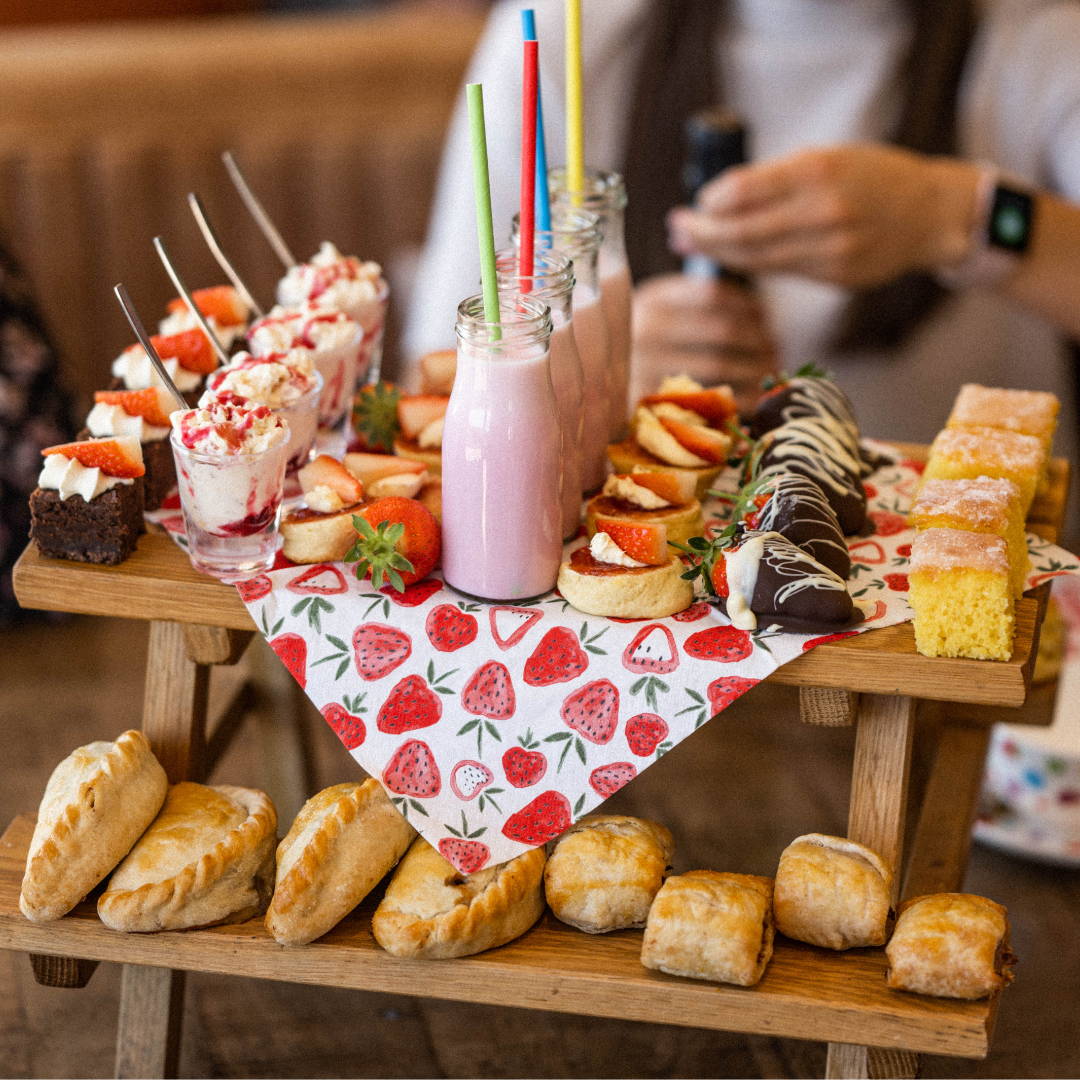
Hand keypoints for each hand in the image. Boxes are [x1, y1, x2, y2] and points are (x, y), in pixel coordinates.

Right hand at [631, 273, 778, 412]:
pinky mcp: (651, 401)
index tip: (765, 317)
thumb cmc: (646, 350)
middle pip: (722, 328)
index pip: (714, 294)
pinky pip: (708, 398)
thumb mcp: (661, 316)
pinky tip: (753, 396)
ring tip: (768, 370)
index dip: (748, 304)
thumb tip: (760, 307)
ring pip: (719, 364)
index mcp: (652, 298)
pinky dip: (739, 398)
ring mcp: (645, 366)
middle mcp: (644, 328)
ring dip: (754, 368)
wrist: (599, 388)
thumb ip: (696, 303)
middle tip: (775, 348)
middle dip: (758, 339)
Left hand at [667, 145, 978, 288]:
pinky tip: (732, 257)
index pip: (742, 191)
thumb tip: (713, 200)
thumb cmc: (869, 178)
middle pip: (741, 231)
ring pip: (756, 258)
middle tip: (677, 229)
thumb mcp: (827, 158)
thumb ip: (775, 179)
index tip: (695, 203)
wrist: (928, 214)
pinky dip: (751, 264)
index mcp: (817, 170)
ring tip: (692, 244)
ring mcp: (830, 248)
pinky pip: (779, 271)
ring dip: (718, 253)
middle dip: (702, 233)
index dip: (710, 202)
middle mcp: (823, 211)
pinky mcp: (834, 276)